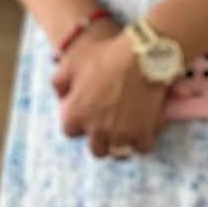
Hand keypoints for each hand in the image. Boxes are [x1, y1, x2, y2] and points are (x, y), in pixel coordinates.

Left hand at [55, 26, 168, 157]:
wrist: (142, 54)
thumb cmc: (106, 55)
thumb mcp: (73, 61)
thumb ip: (60, 81)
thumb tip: (61, 95)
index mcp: (76, 115)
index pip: (70, 131)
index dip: (80, 122)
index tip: (89, 114)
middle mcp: (95, 130)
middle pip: (96, 149)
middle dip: (102, 140)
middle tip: (111, 126)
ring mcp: (120, 134)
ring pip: (119, 153)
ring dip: (123, 143)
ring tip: (129, 132)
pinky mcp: (142, 133)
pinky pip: (143, 148)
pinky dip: (145, 140)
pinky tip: (147, 127)